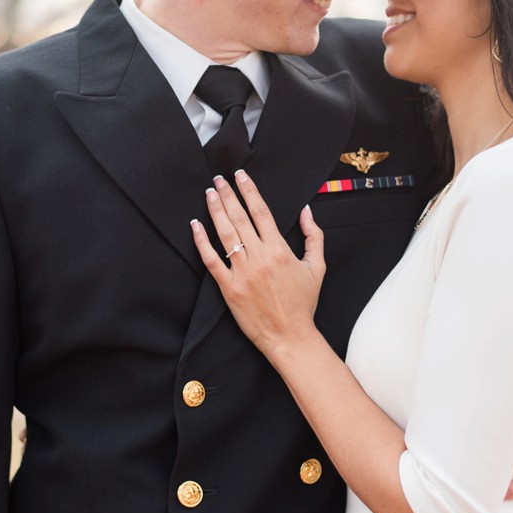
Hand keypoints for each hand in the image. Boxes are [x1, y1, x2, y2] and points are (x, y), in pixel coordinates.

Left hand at [191, 170, 325, 356]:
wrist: (290, 336)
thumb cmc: (303, 303)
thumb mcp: (317, 267)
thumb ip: (313, 236)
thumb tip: (306, 210)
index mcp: (280, 250)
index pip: (261, 211)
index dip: (249, 190)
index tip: (240, 175)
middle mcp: (260, 258)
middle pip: (240, 218)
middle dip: (228, 194)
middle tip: (218, 179)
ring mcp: (242, 273)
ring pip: (225, 234)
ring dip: (215, 210)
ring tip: (209, 193)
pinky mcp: (229, 288)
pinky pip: (212, 260)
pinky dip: (202, 242)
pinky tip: (195, 225)